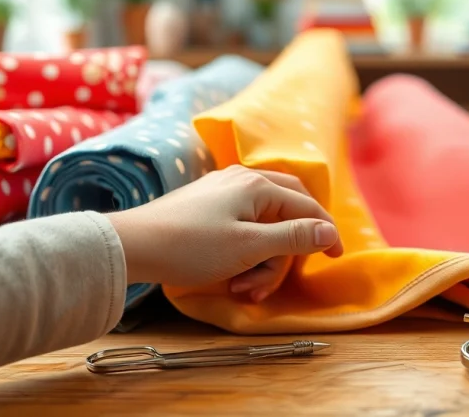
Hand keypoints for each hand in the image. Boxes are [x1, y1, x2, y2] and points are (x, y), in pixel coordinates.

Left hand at [107, 165, 342, 301]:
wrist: (131, 245)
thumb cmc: (192, 246)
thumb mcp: (249, 247)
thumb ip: (294, 237)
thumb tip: (331, 231)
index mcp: (258, 185)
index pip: (308, 205)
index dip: (325, 232)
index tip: (336, 258)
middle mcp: (244, 180)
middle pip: (287, 214)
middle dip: (282, 256)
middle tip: (265, 286)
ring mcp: (224, 192)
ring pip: (263, 226)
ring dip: (259, 262)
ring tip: (240, 289)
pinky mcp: (208, 207)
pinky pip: (242, 229)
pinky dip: (243, 255)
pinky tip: (230, 278)